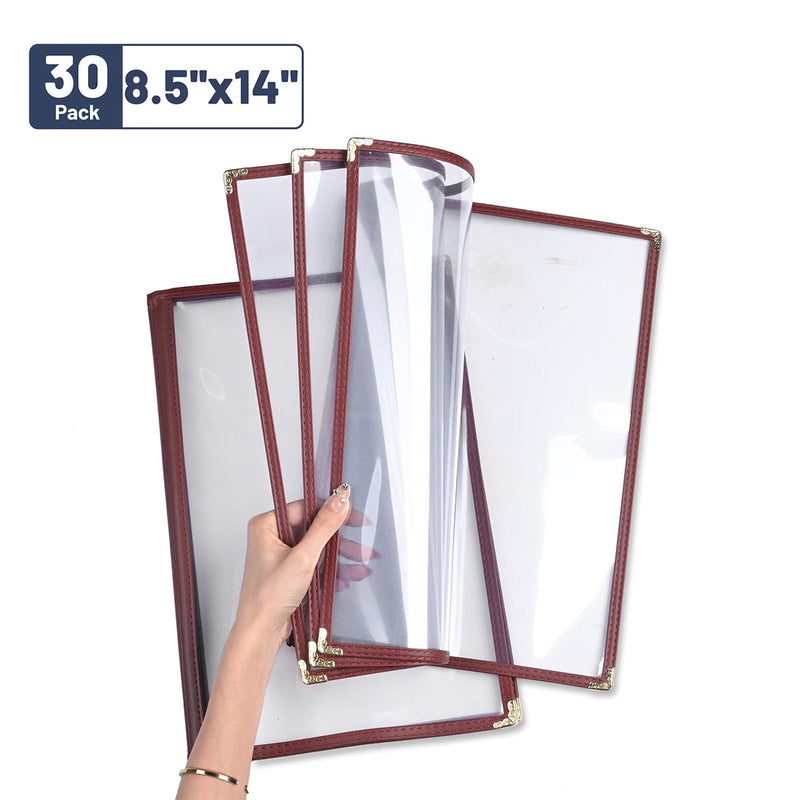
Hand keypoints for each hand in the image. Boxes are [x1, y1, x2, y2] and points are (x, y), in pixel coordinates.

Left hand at [235, 483, 351, 641]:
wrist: (261, 632)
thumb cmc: (268, 598)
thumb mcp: (302, 558)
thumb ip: (323, 527)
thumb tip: (340, 500)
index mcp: (266, 525)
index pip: (306, 508)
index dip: (333, 512)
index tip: (354, 518)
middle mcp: (272, 537)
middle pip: (314, 529)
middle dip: (340, 542)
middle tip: (361, 546)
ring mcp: (280, 554)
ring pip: (317, 547)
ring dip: (340, 558)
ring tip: (360, 566)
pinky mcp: (288, 570)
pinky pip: (314, 561)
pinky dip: (330, 569)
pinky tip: (347, 577)